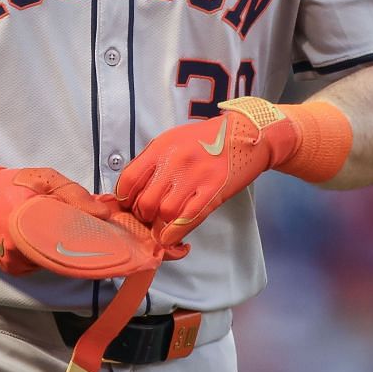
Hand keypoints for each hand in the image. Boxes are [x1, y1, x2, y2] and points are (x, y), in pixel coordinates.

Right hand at [0, 163, 187, 279]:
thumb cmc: (10, 185)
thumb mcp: (45, 180)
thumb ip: (75, 197)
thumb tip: (107, 214)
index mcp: (32, 237)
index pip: (77, 255)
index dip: (106, 256)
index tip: (134, 257)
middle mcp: (24, 260)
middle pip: (71, 264)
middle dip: (100, 258)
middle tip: (133, 253)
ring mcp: (18, 267)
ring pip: (58, 265)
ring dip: (80, 256)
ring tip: (113, 248)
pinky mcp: (14, 269)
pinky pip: (44, 264)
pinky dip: (59, 255)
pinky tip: (75, 246)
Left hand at [114, 98, 301, 245]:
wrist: (247, 135)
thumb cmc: (209, 139)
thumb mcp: (174, 140)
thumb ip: (152, 161)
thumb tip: (131, 189)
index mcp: (162, 147)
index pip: (129, 180)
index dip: (125, 199)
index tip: (129, 205)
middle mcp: (175, 162)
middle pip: (145, 202)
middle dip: (143, 216)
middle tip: (150, 216)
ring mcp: (195, 177)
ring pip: (164, 214)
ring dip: (161, 224)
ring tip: (165, 222)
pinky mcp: (214, 192)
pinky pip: (187, 220)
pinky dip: (176, 233)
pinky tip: (174, 235)